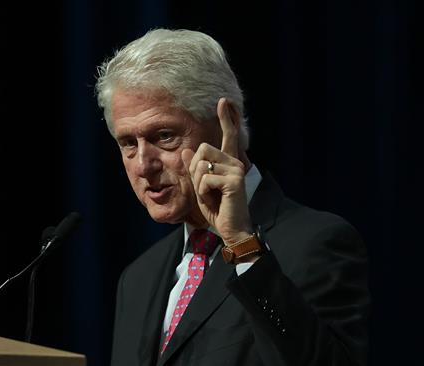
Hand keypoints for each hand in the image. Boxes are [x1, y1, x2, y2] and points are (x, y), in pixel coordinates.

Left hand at [181, 98, 252, 245]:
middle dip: (195, 171)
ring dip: (199, 184)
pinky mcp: (234, 180)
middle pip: (202, 150)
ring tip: (211, 196)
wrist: (231, 229)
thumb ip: (195, 169)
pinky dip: (203, 193)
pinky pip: (205, 179)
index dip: (226, 118)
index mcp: (229, 162)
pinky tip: (216, 200)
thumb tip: (187, 150)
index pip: (228, 136)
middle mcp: (235, 162)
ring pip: (201, 164)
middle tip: (206, 189)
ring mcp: (236, 170)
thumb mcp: (200, 187)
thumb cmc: (217, 209)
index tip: (223, 101)